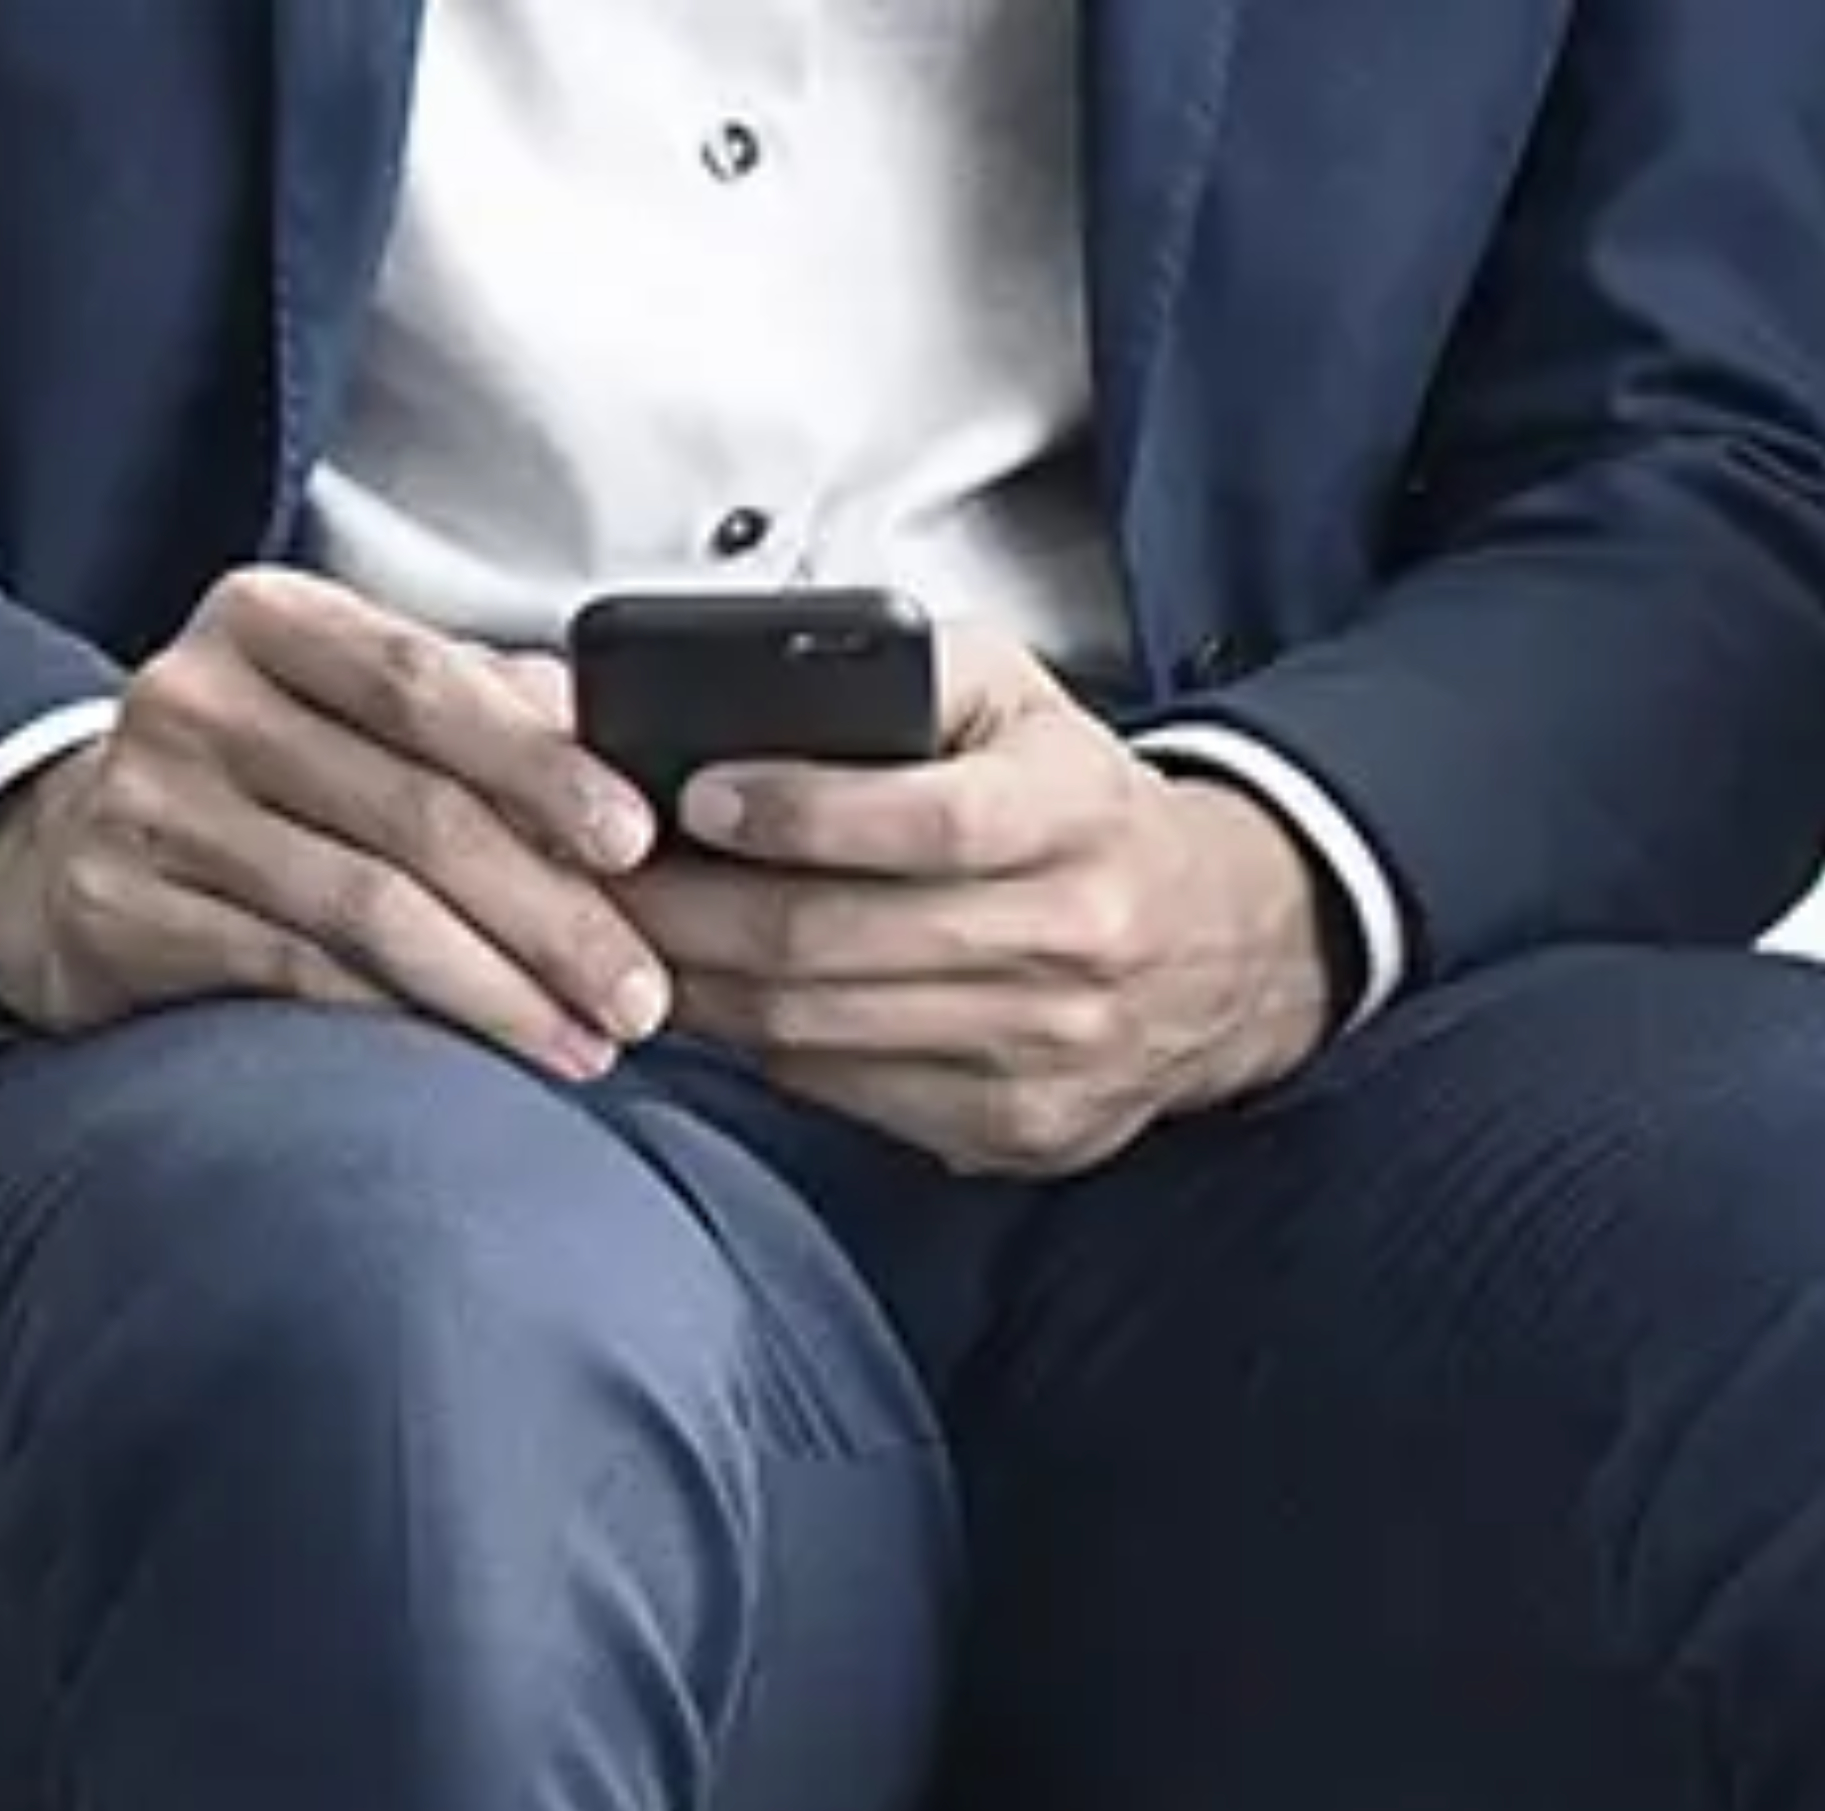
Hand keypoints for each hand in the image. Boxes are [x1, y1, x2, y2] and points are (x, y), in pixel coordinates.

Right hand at [0, 565, 662, 1077]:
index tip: (637, 842)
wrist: (52, 854)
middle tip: (637, 991)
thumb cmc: (246, 776)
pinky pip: (290, 971)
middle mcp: (195, 697)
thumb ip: (471, 702)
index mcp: (267, 619)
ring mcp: (145, 806)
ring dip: (493, 988)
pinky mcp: (119, 913)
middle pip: (410, 809)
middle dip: (548, 913)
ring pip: (361, 905)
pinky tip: (474, 1058)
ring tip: (580, 1042)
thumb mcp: (341, 703)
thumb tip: (614, 734)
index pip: (425, 680)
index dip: (540, 764)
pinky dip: (398, 1018)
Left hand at [623, 641, 1340, 1181]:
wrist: (1220, 943)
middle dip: (688, 910)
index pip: (925, 820)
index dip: (795, 810)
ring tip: (630, 937)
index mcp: (1077, 814)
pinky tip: (714, 1001)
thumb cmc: (1081, 809)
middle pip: (830, 940)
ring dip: (695, 985)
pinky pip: (839, 1093)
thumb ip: (906, 670)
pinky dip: (755, 1049)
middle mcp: (1073, 936)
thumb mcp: (1023, 704)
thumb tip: (751, 683)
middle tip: (604, 879)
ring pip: (813, 1028)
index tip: (696, 795)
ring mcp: (1044, 1048)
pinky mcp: (1014, 1127)